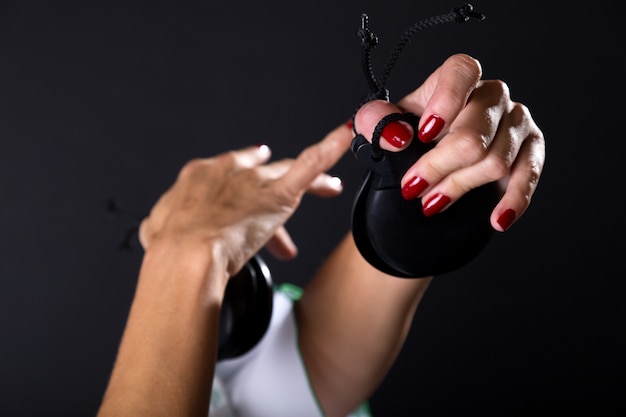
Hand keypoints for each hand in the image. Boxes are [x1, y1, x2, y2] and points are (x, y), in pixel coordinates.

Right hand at [138, 125, 351, 276]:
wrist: (185, 254)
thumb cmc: (170, 247)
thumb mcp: (158, 231)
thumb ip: (163, 225)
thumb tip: (156, 231)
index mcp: (199, 176)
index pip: (226, 181)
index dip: (239, 197)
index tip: (244, 210)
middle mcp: (228, 171)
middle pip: (258, 175)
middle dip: (270, 191)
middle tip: (281, 210)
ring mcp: (256, 181)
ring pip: (289, 172)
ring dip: (310, 181)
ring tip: (329, 187)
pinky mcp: (283, 192)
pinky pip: (313, 164)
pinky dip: (331, 148)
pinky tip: (347, 136)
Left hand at [353, 53, 544, 230]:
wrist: (429, 161)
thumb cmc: (408, 137)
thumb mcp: (380, 127)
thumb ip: (375, 121)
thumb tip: (398, 136)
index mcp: (456, 78)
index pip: (462, 72)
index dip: (446, 101)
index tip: (423, 134)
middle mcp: (492, 95)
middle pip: (474, 134)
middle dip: (438, 167)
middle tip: (412, 188)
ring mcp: (516, 122)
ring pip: (495, 161)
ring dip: (459, 187)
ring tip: (432, 202)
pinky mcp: (531, 151)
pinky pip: (528, 176)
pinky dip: (513, 201)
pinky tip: (497, 220)